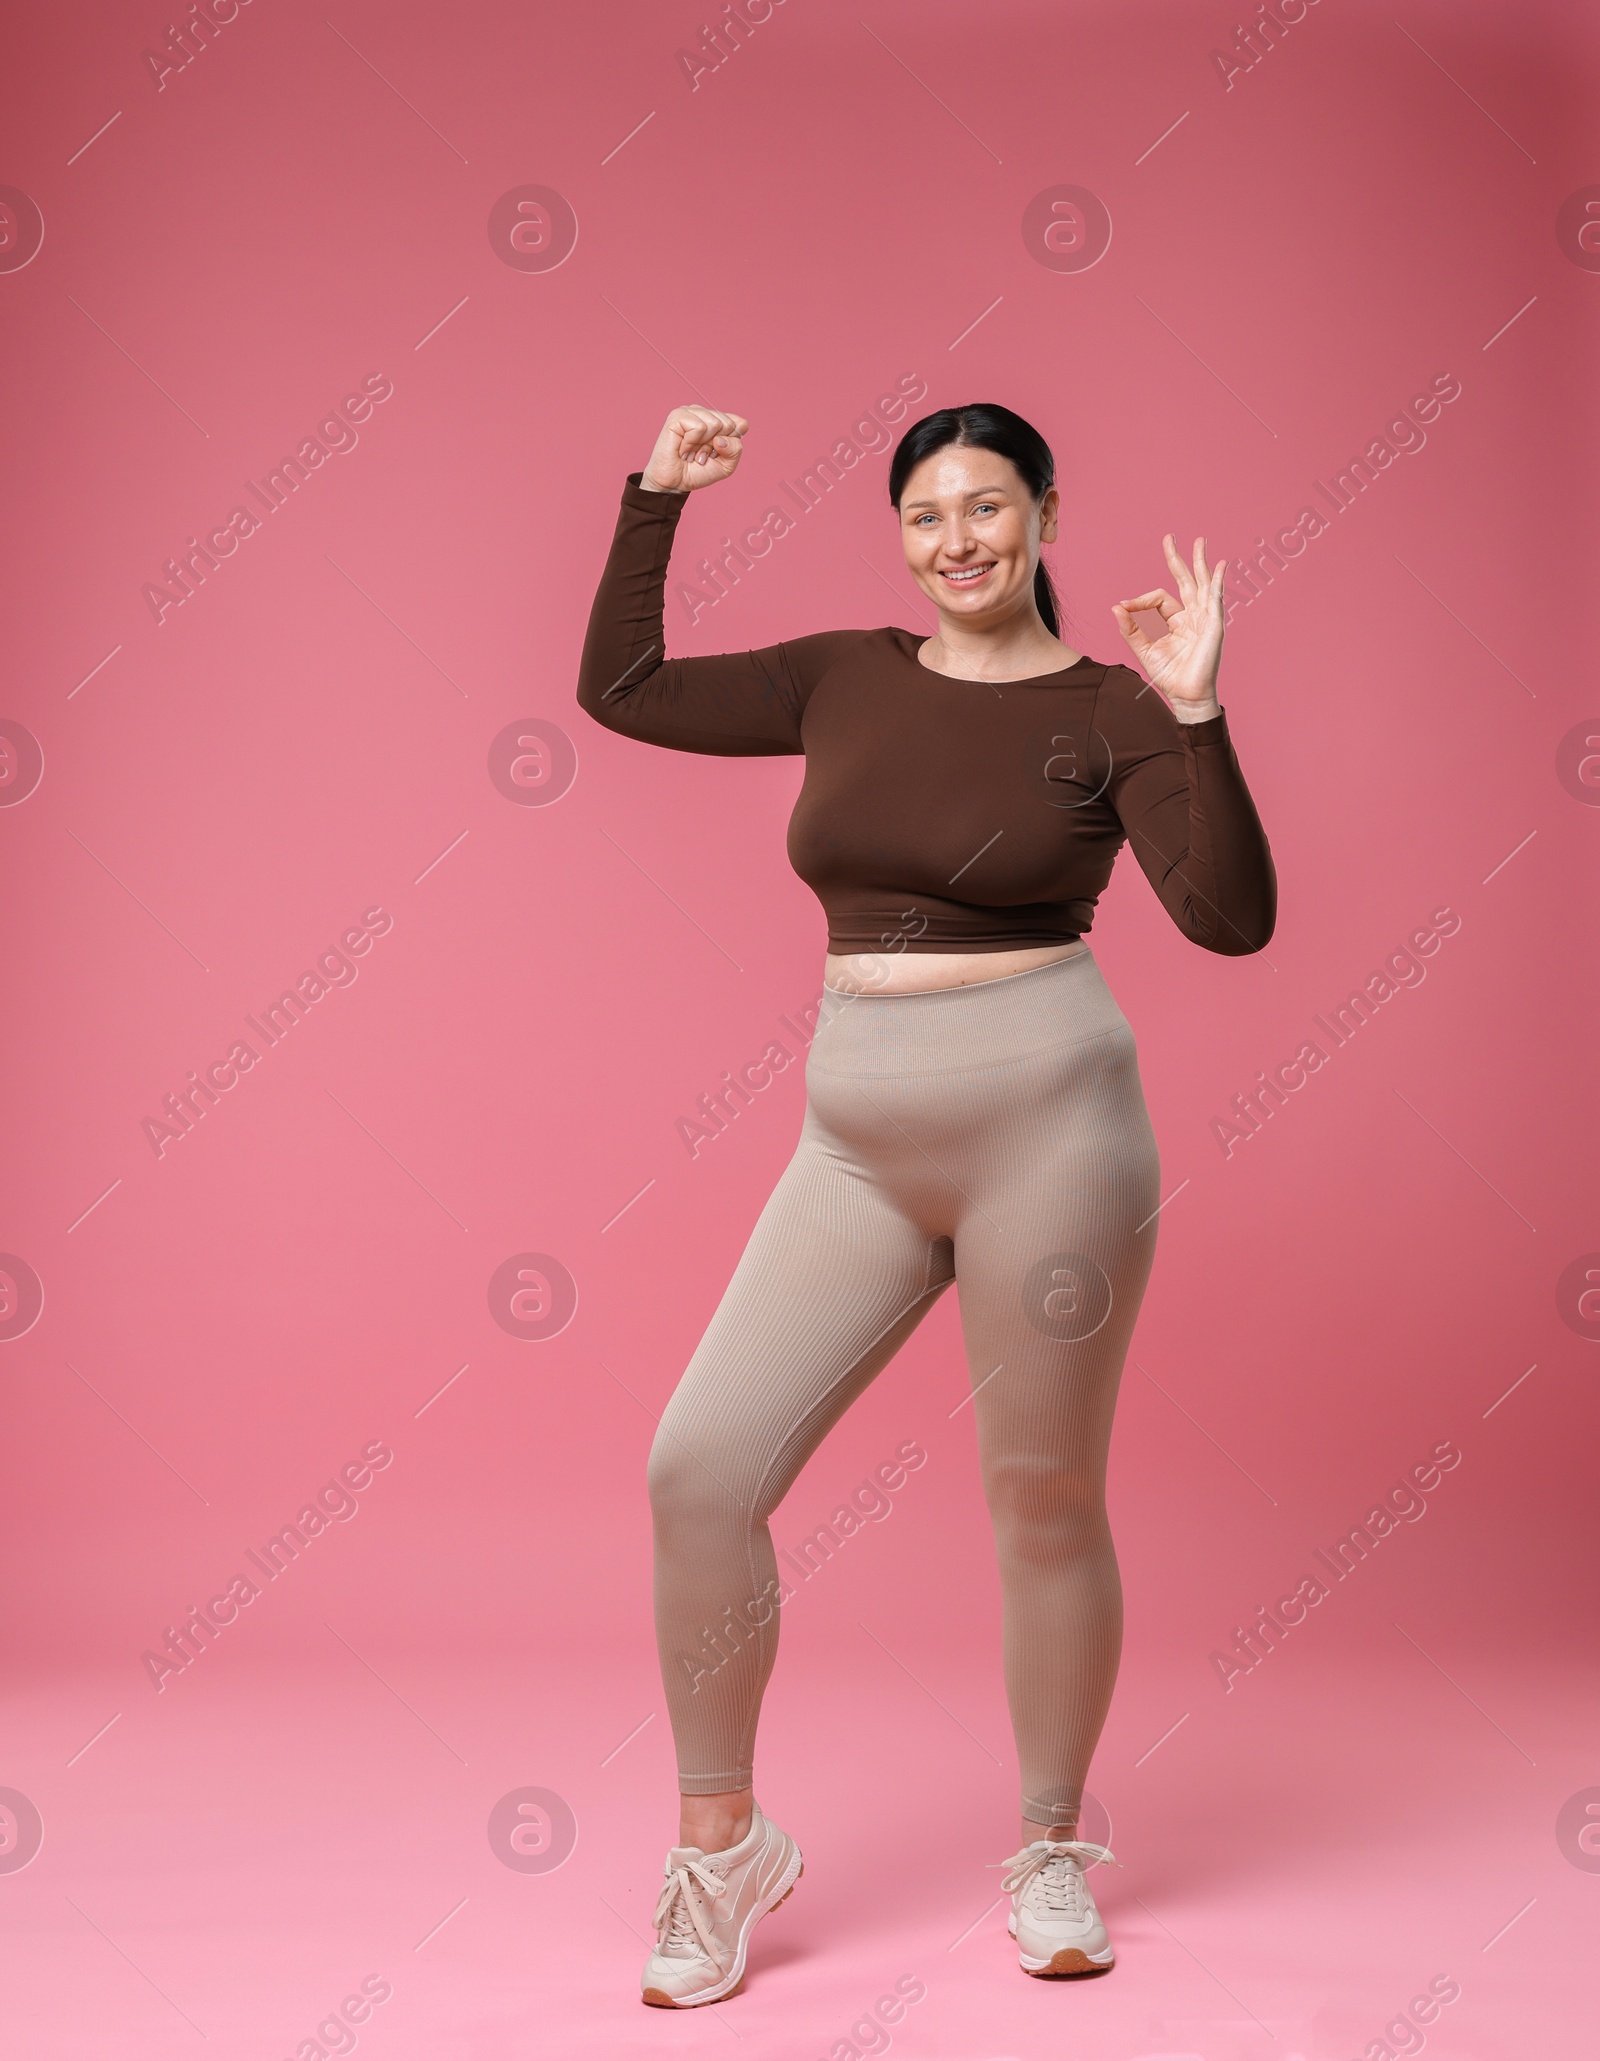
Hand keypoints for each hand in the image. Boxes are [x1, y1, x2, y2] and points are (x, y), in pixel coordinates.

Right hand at [640, 406, 748, 492]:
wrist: (675, 483)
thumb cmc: (698, 472)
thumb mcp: (726, 465)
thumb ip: (735, 449)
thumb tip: (721, 438)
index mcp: (718, 420)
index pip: (740, 424)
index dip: (730, 445)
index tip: (715, 453)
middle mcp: (705, 413)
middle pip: (729, 424)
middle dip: (716, 446)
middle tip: (700, 453)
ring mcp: (691, 412)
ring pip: (715, 423)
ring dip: (703, 445)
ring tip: (692, 451)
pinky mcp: (677, 416)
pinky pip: (699, 427)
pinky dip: (692, 443)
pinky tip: (683, 448)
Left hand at [1111, 535, 1226, 716]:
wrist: (1185, 696)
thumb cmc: (1168, 676)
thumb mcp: (1143, 650)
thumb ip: (1130, 629)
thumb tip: (1116, 606)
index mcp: (1177, 620)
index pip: (1160, 597)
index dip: (1140, 599)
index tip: (1125, 606)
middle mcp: (1193, 616)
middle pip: (1186, 580)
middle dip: (1179, 558)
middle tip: (1170, 536)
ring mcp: (1205, 619)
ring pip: (1203, 584)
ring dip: (1201, 562)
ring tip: (1200, 540)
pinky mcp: (1214, 627)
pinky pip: (1216, 600)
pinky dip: (1217, 582)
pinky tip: (1219, 566)